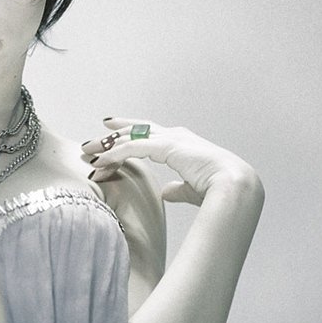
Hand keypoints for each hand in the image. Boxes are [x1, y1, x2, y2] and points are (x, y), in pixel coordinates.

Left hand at [83, 118, 259, 204]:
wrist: (233, 186)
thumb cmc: (218, 189)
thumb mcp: (191, 188)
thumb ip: (178, 189)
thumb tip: (166, 192)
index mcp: (183, 144)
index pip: (150, 134)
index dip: (131, 132)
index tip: (112, 131)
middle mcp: (176, 136)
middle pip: (137, 130)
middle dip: (113, 135)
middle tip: (93, 139)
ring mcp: (171, 139)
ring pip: (131, 137)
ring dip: (108, 145)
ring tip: (88, 151)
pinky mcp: (167, 147)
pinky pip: (133, 148)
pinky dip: (115, 154)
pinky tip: (101, 162)